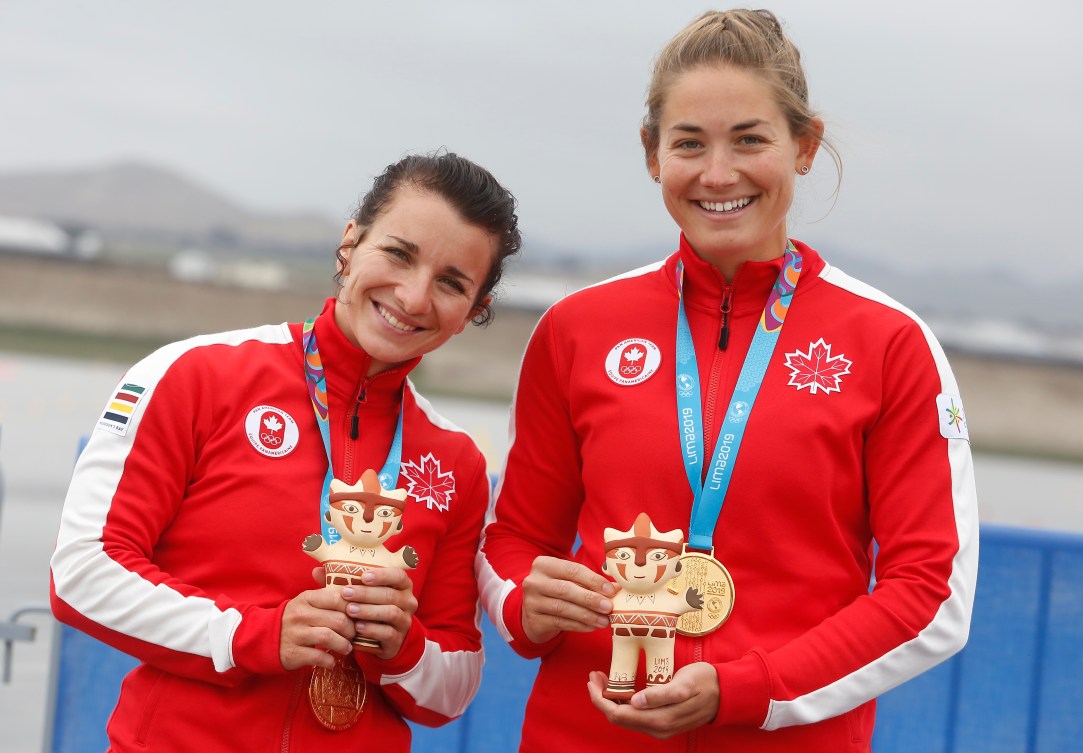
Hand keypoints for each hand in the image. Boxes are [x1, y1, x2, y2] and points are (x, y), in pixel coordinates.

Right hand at [280, 587, 355, 670]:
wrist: (265, 637)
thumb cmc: (296, 618)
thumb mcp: (308, 602)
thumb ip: (329, 594)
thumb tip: (356, 589)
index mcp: (307, 598)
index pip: (337, 598)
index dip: (353, 608)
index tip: (357, 616)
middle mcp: (301, 614)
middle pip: (338, 620)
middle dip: (352, 630)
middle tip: (354, 635)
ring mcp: (295, 634)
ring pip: (329, 637)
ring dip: (343, 645)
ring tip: (347, 647)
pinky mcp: (293, 653)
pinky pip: (318, 657)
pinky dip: (330, 661)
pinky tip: (332, 661)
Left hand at [340, 568, 417, 659]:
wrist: (385, 639)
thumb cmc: (371, 608)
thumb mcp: (361, 594)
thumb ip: (341, 582)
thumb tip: (316, 571)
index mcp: (402, 585)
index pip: (398, 575)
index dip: (382, 575)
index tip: (363, 576)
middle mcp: (408, 601)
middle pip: (391, 594)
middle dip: (367, 594)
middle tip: (346, 593)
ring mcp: (405, 621)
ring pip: (390, 612)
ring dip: (368, 611)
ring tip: (350, 610)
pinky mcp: (398, 638)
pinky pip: (387, 632)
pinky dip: (371, 629)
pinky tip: (357, 627)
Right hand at [521, 555, 616, 643]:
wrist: (534, 611)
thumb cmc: (558, 590)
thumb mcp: (571, 581)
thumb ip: (590, 582)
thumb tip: (616, 588)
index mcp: (544, 564)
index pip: (572, 570)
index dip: (593, 580)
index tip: (611, 590)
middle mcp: (534, 581)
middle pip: (566, 589)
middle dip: (590, 599)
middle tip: (609, 607)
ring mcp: (531, 602)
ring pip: (563, 608)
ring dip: (587, 615)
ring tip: (604, 621)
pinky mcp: (534, 620)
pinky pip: (560, 623)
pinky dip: (578, 625)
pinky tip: (591, 626)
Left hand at [586, 663, 719, 738]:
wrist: (725, 693)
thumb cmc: (704, 682)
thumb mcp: (684, 683)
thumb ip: (661, 694)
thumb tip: (636, 701)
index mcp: (660, 720)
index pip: (618, 714)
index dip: (600, 698)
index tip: (593, 679)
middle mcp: (657, 728)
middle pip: (617, 717)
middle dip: (601, 697)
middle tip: (594, 675)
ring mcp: (659, 727)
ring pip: (624, 717)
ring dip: (610, 699)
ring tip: (602, 678)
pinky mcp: (661, 722)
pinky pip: (634, 716)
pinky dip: (621, 702)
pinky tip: (619, 688)